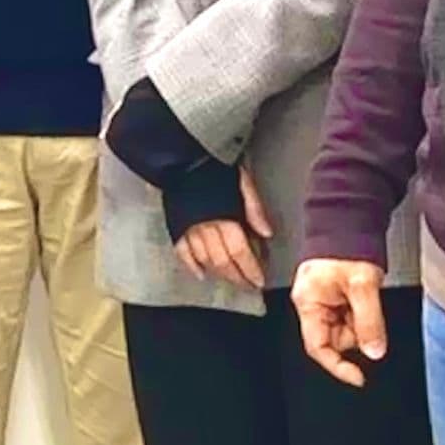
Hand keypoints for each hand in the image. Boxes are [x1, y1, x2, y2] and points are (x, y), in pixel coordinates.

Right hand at [171, 169, 278, 285]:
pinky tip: (202, 274)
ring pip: (206, 261)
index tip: (259, 281)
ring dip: (220, 274)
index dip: (251, 269)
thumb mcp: (243, 182)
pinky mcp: (176, 228)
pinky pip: (184, 254)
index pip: (240, 252)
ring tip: (231, 280)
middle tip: (248, 286)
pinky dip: (193, 266)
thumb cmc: (216, 168)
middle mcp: (206, 228)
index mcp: (225, 217)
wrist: (184, 158)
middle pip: (224, 261)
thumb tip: (267, 233)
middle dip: (238, 277)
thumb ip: (255, 209)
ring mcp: (189, 230)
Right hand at [291, 256, 388, 387]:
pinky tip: (364, 295)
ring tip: (366, 295)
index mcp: (308, 302)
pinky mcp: (334, 296)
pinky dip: (362, 312)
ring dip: (361, 321)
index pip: (319, 348)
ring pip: (345, 329)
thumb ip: (369, 322)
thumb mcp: (363, 286)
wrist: (348, 221)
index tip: (359, 377)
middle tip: (368, 311)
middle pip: (335, 339)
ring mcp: (323, 300)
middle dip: (357, 333)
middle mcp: (311, 304)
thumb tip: (375, 351)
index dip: (338, 366)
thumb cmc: (347, 245)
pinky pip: (350, 316)